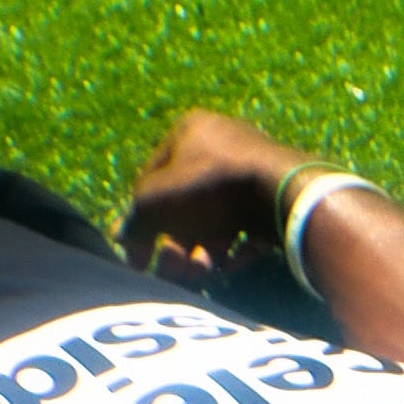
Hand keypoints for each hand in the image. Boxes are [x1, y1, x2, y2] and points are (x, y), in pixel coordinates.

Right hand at [119, 109, 314, 282]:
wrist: (282, 193)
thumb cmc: (209, 186)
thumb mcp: (156, 200)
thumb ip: (134, 219)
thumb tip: (121, 239)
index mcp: (191, 130)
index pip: (152, 176)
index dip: (141, 217)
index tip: (136, 252)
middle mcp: (224, 144)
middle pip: (187, 204)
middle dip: (176, 242)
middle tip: (172, 269)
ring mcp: (255, 172)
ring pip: (218, 220)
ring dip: (204, 251)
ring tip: (200, 272)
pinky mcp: (279, 200)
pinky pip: (248, 230)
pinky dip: (235, 250)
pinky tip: (228, 267)